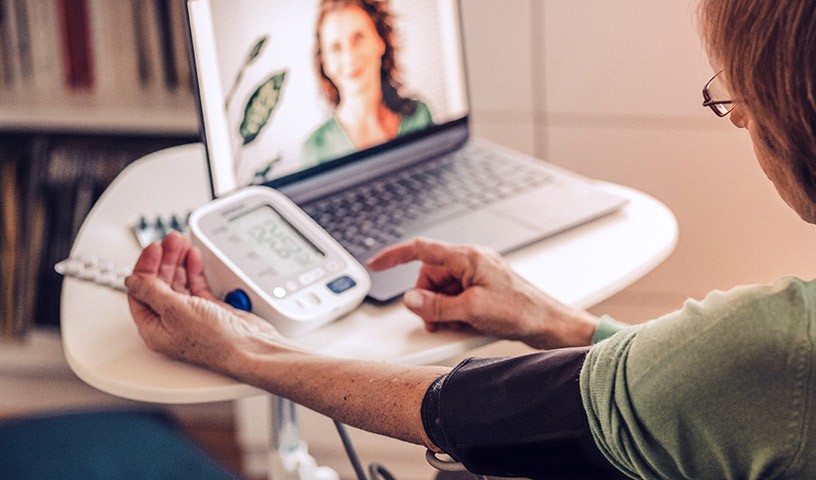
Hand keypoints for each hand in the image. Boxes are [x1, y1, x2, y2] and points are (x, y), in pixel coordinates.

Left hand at [126, 232, 296, 375]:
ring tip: (182, 243)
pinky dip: (194, 269)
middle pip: (159, 284)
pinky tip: (193, 257)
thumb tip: (132, 281)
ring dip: (178, 261)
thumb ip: (152, 292)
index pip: (141, 292)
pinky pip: (196, 285)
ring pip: (178, 282)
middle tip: (171, 241)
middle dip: (164, 260)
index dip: (145, 268)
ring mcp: (191, 315)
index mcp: (155, 328)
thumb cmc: (215, 341)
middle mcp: (171, 322)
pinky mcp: (210, 310)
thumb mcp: (175, 310)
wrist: (250, 347)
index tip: (154, 249)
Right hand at [367, 238, 598, 348]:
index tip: (376, 264)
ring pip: (441, 291)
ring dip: (442, 311)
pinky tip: (467, 326)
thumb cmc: (521, 310)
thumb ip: (437, 306)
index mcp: (467, 257)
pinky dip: (455, 314)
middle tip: (437, 320)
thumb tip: (411, 300)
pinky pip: (456, 300)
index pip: (421, 250)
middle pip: (430, 277)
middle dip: (428, 300)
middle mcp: (471, 262)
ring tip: (457, 325)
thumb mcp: (473, 310)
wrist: (549, 324)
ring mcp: (477, 276)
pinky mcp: (482, 291)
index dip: (394, 256)